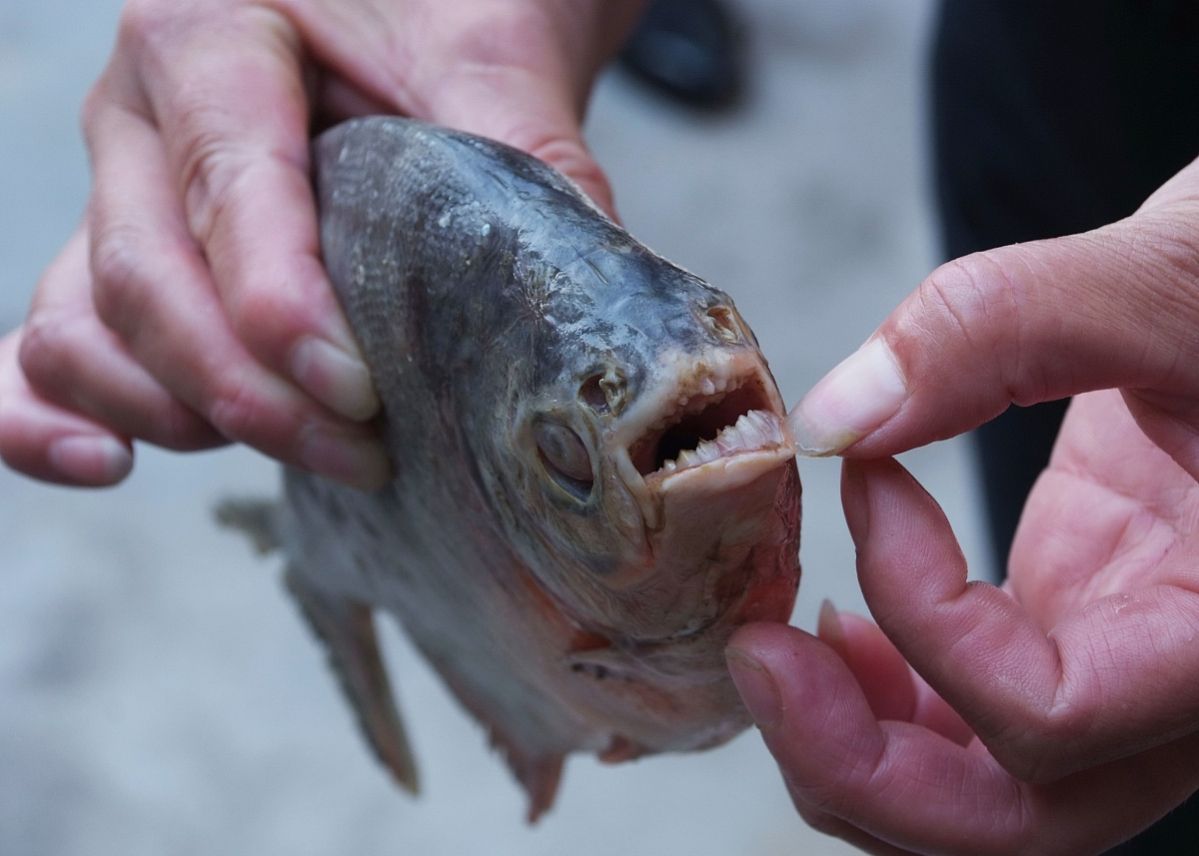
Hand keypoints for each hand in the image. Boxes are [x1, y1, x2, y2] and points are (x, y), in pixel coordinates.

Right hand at [0, 0, 640, 487]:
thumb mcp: (491, 58)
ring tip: (311, 452)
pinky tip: (109, 464)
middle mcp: (141, 115)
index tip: (354, 391)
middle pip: (146, 277)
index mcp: (212, 32)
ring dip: (178, 414)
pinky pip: (52, 340)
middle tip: (362, 448)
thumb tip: (576, 315)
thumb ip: (528, 163)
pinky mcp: (130, 261)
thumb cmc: (448, 11)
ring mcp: (121, 195)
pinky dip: (55, 414)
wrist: (422, 8)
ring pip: (83, 326)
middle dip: (249, 391)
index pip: (222, 182)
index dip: (276, 307)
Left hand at [728, 156, 1198, 852]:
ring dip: (854, 749)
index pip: (1056, 717)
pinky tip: (840, 631)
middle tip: (758, 659)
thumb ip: (1000, 330)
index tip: (869, 481)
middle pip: (1016, 820)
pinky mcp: (1077, 622)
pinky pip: (974, 722)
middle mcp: (1179, 676)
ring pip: (984, 797)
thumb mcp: (1160, 278)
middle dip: (858, 765)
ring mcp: (1121, 660)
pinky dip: (888, 704)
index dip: (929, 620)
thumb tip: (835, 421)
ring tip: (781, 648)